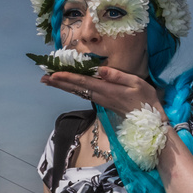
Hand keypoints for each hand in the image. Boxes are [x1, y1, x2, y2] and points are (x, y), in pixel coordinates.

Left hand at [41, 66, 160, 117]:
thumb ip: (119, 76)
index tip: (53, 74)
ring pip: (78, 92)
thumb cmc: (146, 101)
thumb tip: (100, 70)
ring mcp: (101, 101)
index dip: (67, 78)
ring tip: (49, 81)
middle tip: (43, 78)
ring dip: (63, 86)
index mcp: (108, 90)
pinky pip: (84, 94)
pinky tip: (67, 86)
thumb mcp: (137, 84)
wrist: (150, 123)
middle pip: (75, 88)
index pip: (83, 82)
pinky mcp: (103, 102)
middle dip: (59, 83)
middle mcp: (101, 96)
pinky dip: (73, 88)